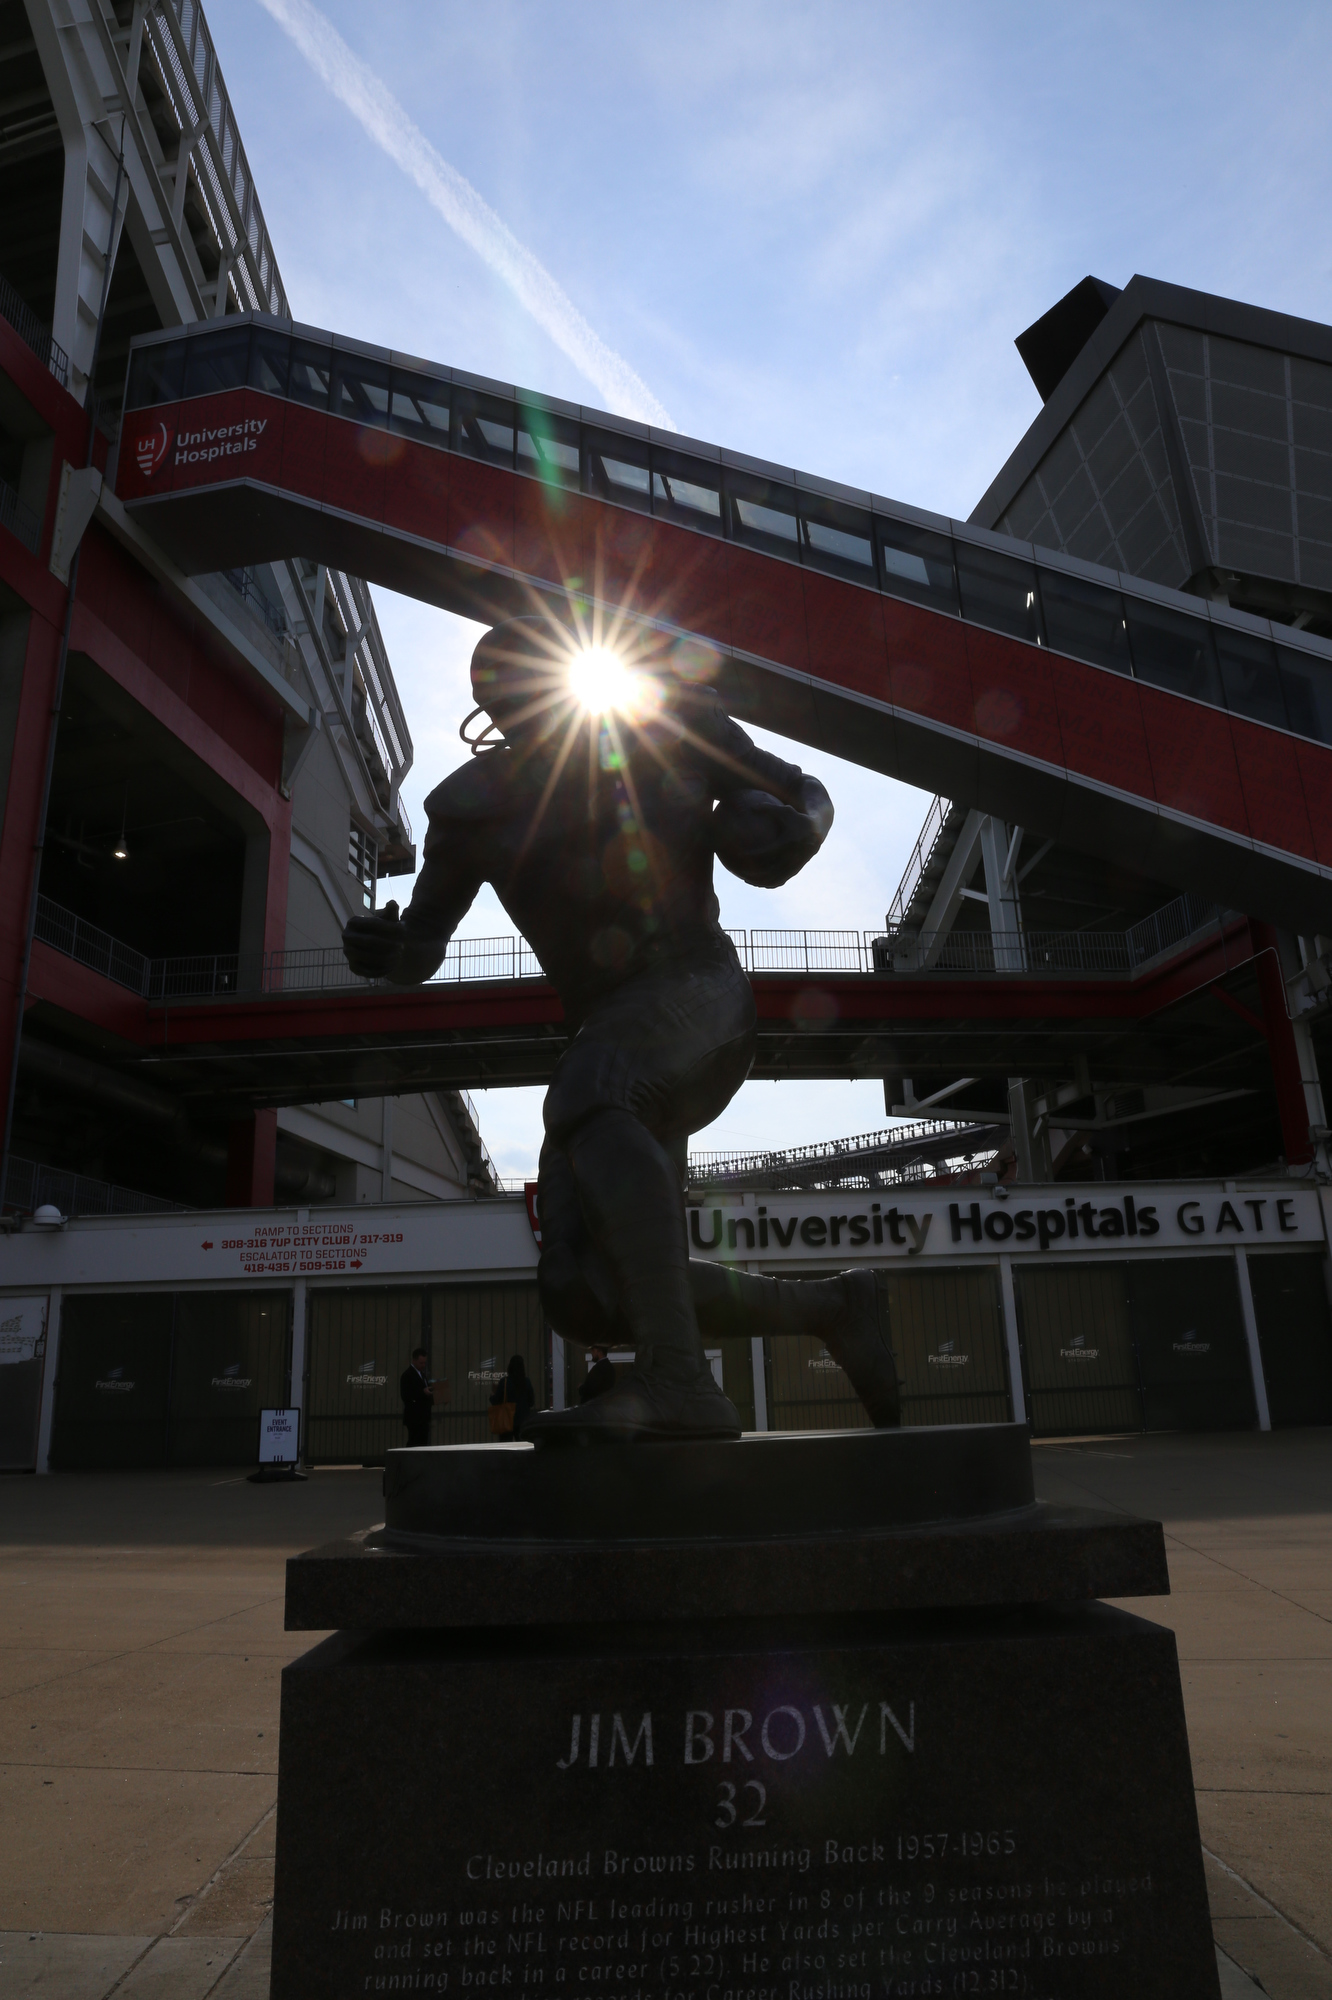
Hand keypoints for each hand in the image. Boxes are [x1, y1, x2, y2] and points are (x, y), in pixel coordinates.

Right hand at [343, 900, 403, 979]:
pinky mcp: (353, 967)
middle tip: (402, 947)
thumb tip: (393, 903)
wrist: (380, 946)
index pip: (372, 923)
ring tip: (399, 957)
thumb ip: (391, 911)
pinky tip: (392, 967)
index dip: (389, 927)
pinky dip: (380, 970)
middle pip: (369, 941)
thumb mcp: (389, 919)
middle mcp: (347, 936)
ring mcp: (348, 952)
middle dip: (388, 944)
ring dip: (385, 958)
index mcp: (353, 922)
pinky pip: (366, 971)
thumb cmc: (385, 929)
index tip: (404, 931)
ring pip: (367, 957)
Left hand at [712, 784, 831, 887]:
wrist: (818, 826)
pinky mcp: (799, 867)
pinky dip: (771, 882)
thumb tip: (749, 807)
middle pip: (773, 869)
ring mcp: (799, 863)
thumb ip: (767, 808)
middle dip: (757, 873)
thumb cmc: (796, 814)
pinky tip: (759, 881)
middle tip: (741, 872)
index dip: (754, 856)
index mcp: (791, 840)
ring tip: (747, 880)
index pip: (768, 852)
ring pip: (778, 877)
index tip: (740, 856)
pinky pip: (784, 878)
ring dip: (763, 881)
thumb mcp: (783, 809)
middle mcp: (796, 854)